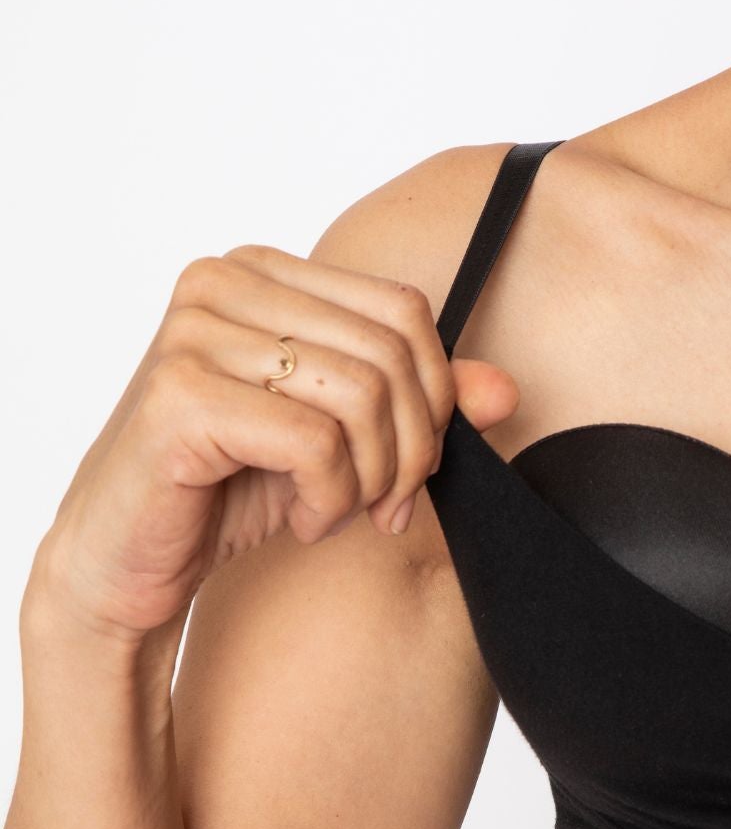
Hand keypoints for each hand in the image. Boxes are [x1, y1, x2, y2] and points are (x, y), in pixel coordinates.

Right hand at [28, 245, 518, 647]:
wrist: (125, 558)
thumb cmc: (227, 487)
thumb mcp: (340, 438)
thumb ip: (418, 404)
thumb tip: (507, 391)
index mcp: (264, 270)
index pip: (405, 311)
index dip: (435, 398)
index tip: (412, 469)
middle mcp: (222, 282)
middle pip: (391, 354)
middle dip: (408, 450)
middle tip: (385, 508)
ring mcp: (194, 333)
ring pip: (360, 397)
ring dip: (367, 482)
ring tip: (333, 513)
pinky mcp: (180, 396)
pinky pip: (313, 443)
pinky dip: (328, 501)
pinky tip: (299, 520)